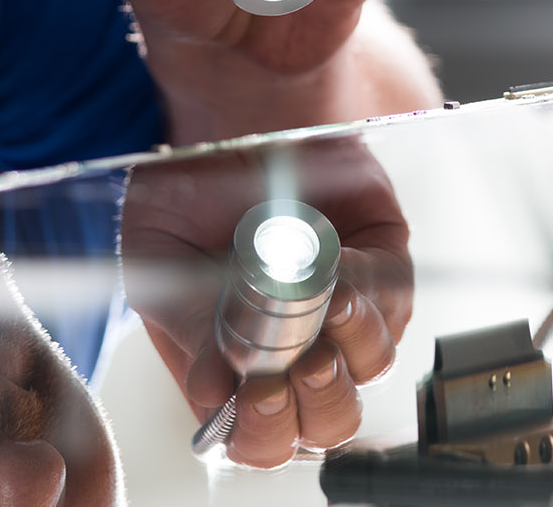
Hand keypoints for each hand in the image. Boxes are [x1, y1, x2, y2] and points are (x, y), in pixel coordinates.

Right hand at [120, 139, 413, 467]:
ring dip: (348, 349)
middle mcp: (295, 348)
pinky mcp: (385, 266)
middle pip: (326, 421)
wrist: (227, 114)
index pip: (260, 437)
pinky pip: (393, 301)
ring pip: (369, 367)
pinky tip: (335, 267)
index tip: (251, 396)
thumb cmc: (188, 188)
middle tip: (293, 369)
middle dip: (313, 405)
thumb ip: (185, 328)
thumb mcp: (159, 259)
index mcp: (235, 365)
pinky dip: (366, 290)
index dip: (260, 432)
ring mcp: (345, 312)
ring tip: (323, 306)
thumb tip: (213, 391)